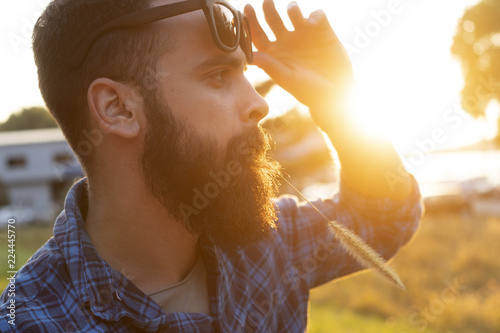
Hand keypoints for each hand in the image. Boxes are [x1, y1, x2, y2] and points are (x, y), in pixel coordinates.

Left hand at [245, 0, 354, 114]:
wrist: (336, 91)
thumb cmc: (309, 90)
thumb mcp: (288, 79)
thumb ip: (270, 66)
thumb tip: (251, 56)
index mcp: (274, 53)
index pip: (258, 35)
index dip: (251, 22)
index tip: (247, 8)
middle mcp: (286, 41)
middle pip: (273, 19)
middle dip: (268, 9)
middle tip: (267, 1)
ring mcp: (304, 34)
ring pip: (294, 13)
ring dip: (292, 9)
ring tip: (292, 10)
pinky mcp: (322, 31)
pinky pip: (317, 15)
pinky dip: (315, 15)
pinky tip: (314, 22)